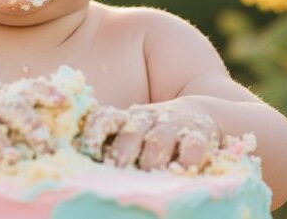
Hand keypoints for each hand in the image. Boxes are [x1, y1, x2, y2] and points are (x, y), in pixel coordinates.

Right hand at [0, 77, 66, 172]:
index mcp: (5, 95)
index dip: (47, 93)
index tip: (65, 102)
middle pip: (12, 108)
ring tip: (11, 158)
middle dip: (30, 125)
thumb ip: (28, 106)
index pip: (30, 89)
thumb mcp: (1, 102)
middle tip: (46, 145)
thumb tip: (72, 108)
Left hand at [80, 98, 219, 170]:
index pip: (105, 118)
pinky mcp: (199, 135)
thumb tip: (85, 161)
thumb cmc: (157, 130)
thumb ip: (113, 143)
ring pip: (158, 140)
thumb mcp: (134, 131)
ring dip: (151, 158)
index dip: (95, 131)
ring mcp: (174, 125)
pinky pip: (192, 146)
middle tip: (118, 168)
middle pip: (131, 132)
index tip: (90, 150)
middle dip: (123, 152)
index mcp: (128, 119)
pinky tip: (181, 171)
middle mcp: (148, 119)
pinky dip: (186, 160)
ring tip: (147, 173)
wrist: (201, 113)